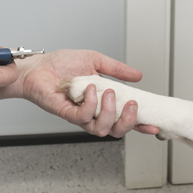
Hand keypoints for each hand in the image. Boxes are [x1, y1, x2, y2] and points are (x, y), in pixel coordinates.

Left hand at [0, 49, 159, 137]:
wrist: (38, 65)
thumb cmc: (61, 64)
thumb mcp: (95, 61)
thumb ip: (117, 70)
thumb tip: (138, 75)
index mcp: (102, 103)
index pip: (124, 119)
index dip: (140, 126)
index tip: (153, 125)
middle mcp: (93, 113)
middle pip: (116, 131)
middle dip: (129, 121)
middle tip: (132, 105)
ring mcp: (80, 115)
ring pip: (102, 129)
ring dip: (110, 112)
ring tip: (108, 92)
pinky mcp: (67, 114)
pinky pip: (83, 118)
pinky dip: (90, 104)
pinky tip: (90, 89)